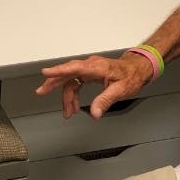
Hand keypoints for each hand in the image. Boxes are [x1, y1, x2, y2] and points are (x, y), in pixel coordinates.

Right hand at [35, 53, 153, 118]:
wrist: (137, 69)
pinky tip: (73, 105)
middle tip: (42, 91)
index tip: (46, 72)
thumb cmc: (131, 76)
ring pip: (70, 81)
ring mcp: (89, 69)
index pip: (75, 67)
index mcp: (97, 67)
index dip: (59, 70)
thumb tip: (94, 112)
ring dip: (66, 96)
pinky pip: (75, 83)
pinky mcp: (89, 74)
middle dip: (53, 82)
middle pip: (67, 73)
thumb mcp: (121, 90)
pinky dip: (72, 95)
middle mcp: (91, 66)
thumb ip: (105, 101)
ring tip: (67, 112)